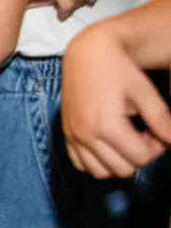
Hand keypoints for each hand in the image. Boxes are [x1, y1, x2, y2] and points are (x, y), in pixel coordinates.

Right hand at [62, 24, 170, 177]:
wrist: (86, 54)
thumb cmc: (118, 69)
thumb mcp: (145, 92)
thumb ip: (161, 120)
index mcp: (107, 125)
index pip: (141, 158)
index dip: (158, 148)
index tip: (159, 131)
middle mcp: (86, 135)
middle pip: (123, 169)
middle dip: (140, 155)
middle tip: (145, 134)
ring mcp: (73, 137)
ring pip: (102, 173)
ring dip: (120, 162)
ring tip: (127, 141)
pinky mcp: (66, 135)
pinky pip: (82, 165)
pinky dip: (98, 163)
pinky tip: (109, 145)